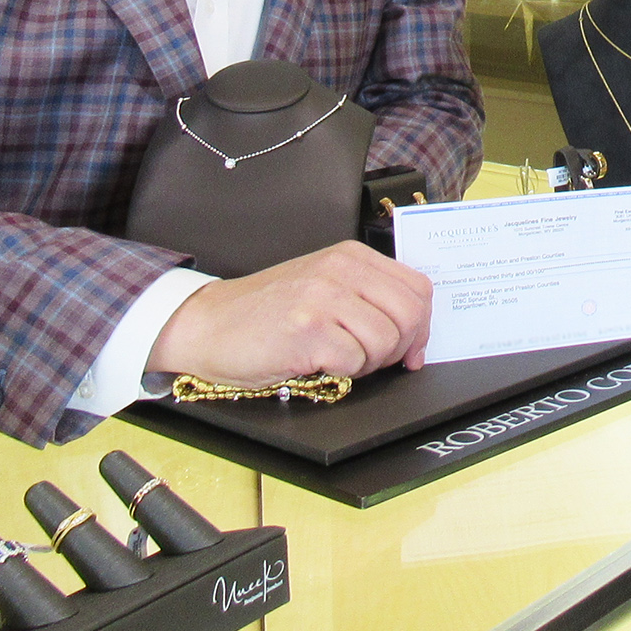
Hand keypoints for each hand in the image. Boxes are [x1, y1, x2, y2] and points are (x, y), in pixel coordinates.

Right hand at [148, 242, 432, 383]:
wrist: (207, 324)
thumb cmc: (267, 312)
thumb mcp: (323, 286)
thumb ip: (369, 297)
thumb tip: (417, 337)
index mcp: (351, 256)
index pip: (418, 288)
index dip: (423, 326)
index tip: (411, 350)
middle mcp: (340, 270)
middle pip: (410, 315)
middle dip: (400, 349)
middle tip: (372, 360)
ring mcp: (323, 298)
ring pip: (387, 341)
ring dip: (368, 363)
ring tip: (338, 358)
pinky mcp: (307, 329)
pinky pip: (354, 361)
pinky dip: (343, 373)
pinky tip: (318, 364)